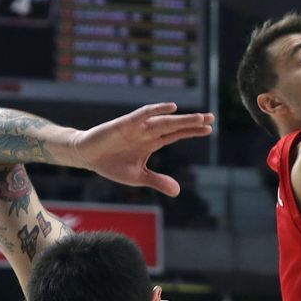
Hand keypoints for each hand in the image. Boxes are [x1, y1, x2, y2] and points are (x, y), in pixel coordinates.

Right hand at [71, 103, 213, 195]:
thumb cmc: (112, 165)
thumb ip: (157, 181)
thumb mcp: (138, 177)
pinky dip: (157, 110)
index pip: (177, 135)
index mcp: (152, 142)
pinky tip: (172, 108)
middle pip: (175, 126)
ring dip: (182, 119)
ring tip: (200, 118)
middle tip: (211, 118)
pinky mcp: (126, 124)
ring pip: (164, 121)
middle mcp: (148, 132)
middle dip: (193, 122)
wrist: (88, 156)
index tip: (209, 129)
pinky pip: (144, 115)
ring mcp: (138, 127)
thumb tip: (178, 192)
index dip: (192, 131)